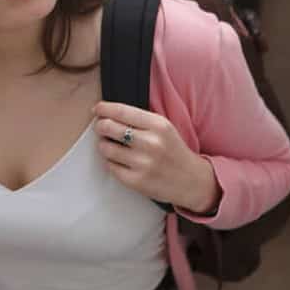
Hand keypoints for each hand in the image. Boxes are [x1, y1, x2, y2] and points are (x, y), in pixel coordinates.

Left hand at [92, 101, 220, 213]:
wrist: (192, 181)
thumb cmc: (174, 152)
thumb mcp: (165, 128)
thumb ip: (140, 120)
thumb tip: (109, 113)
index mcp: (159, 125)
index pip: (122, 111)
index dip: (104, 108)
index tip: (97, 108)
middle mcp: (151, 143)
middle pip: (109, 127)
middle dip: (100, 126)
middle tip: (101, 127)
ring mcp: (143, 163)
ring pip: (105, 148)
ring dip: (104, 145)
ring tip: (112, 145)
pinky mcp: (136, 181)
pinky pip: (110, 166)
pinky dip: (111, 162)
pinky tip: (120, 161)